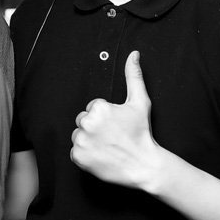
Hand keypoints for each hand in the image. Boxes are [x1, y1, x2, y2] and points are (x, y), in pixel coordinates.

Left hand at [71, 51, 165, 190]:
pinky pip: (75, 152)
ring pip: (78, 135)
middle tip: (112, 137)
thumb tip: (133, 54)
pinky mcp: (78, 157)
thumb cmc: (142, 133)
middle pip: (83, 121)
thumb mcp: (140, 102)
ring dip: (89, 140)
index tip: (117, 126)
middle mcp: (86, 123)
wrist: (143, 165)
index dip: (106, 117)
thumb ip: (133, 76)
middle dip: (95, 127)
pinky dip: (85, 154)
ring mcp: (81, 141)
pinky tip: (100, 156)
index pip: (93, 108)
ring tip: (107, 146)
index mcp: (98, 108)